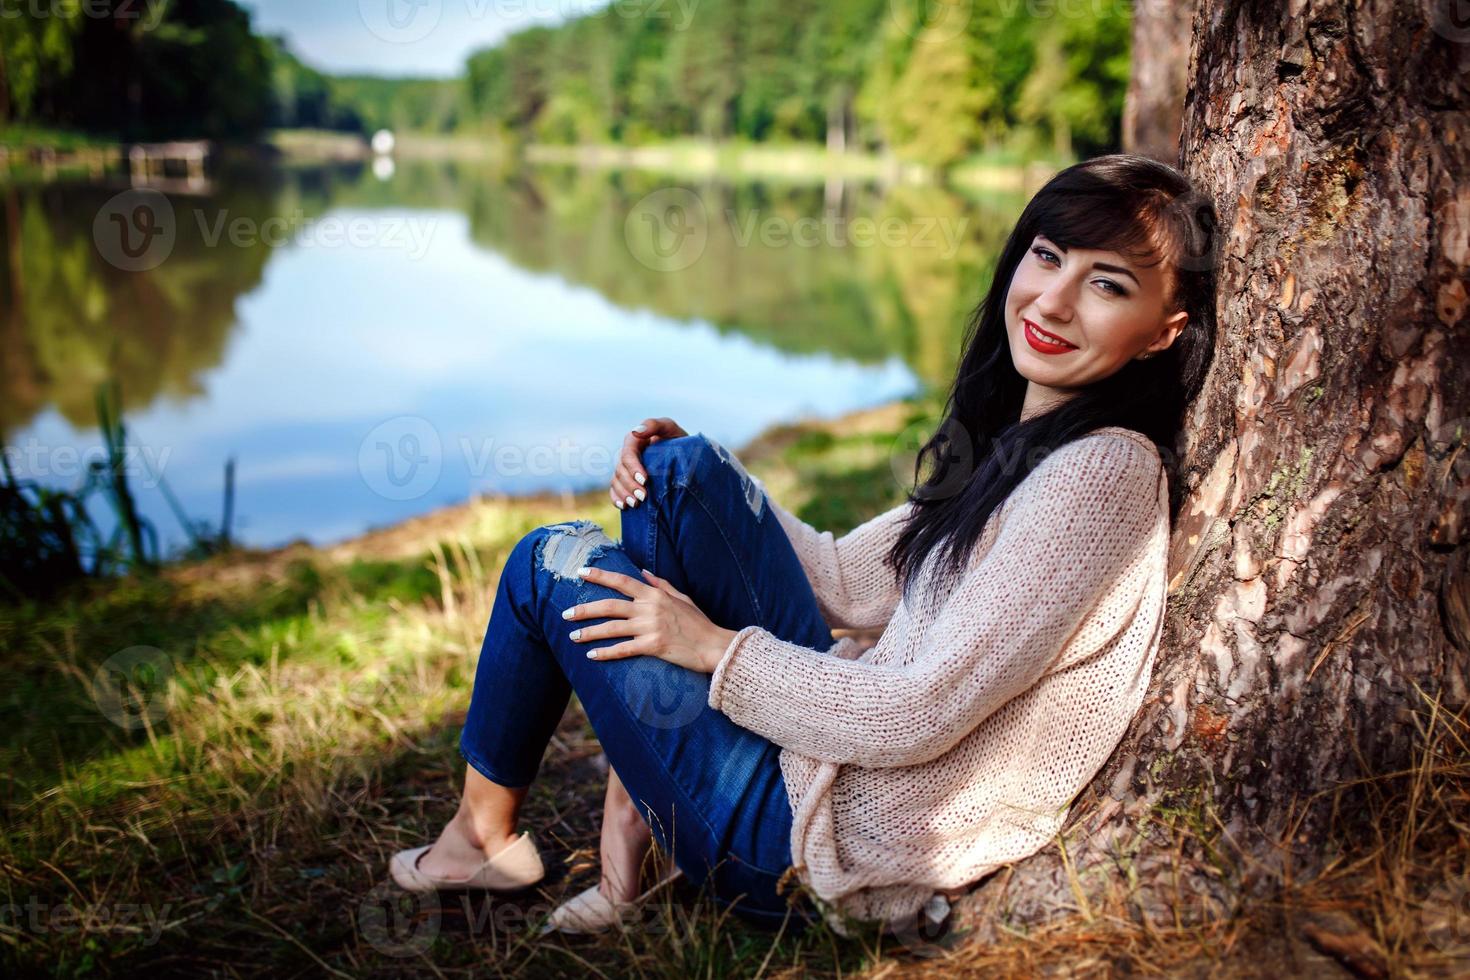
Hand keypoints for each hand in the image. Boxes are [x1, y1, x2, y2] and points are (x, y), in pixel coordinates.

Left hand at [563, 566, 735, 673]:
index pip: (621, 581)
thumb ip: (660, 584)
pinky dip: (605, 652)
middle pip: (609, 605)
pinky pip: (623, 649)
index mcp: (654, 594)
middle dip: (584, 609)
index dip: (599, 575)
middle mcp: (649, 608)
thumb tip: (642, 572)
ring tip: (572, 636)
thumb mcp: (681, 597)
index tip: (580, 572)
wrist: (714, 645)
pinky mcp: (653, 646)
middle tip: (565, 614)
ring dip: (589, 632)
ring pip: (611, 628)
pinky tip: (591, 655)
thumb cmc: (698, 622)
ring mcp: (650, 627)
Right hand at [612, 417, 687, 510]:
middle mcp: (628, 456)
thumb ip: (655, 425)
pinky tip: (624, 506)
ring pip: (616, 481)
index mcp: (635, 442)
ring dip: (623, 493)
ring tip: (635, 504)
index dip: (633, 468)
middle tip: (643, 497)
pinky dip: (616, 498)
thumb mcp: (671, 428)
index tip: (645, 480)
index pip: (628, 454)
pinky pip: (615, 490)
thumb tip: (636, 432)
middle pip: (620, 470)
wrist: (689, 458)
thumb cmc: (680, 441)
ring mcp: (627, 470)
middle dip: (629, 485)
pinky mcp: (628, 482)